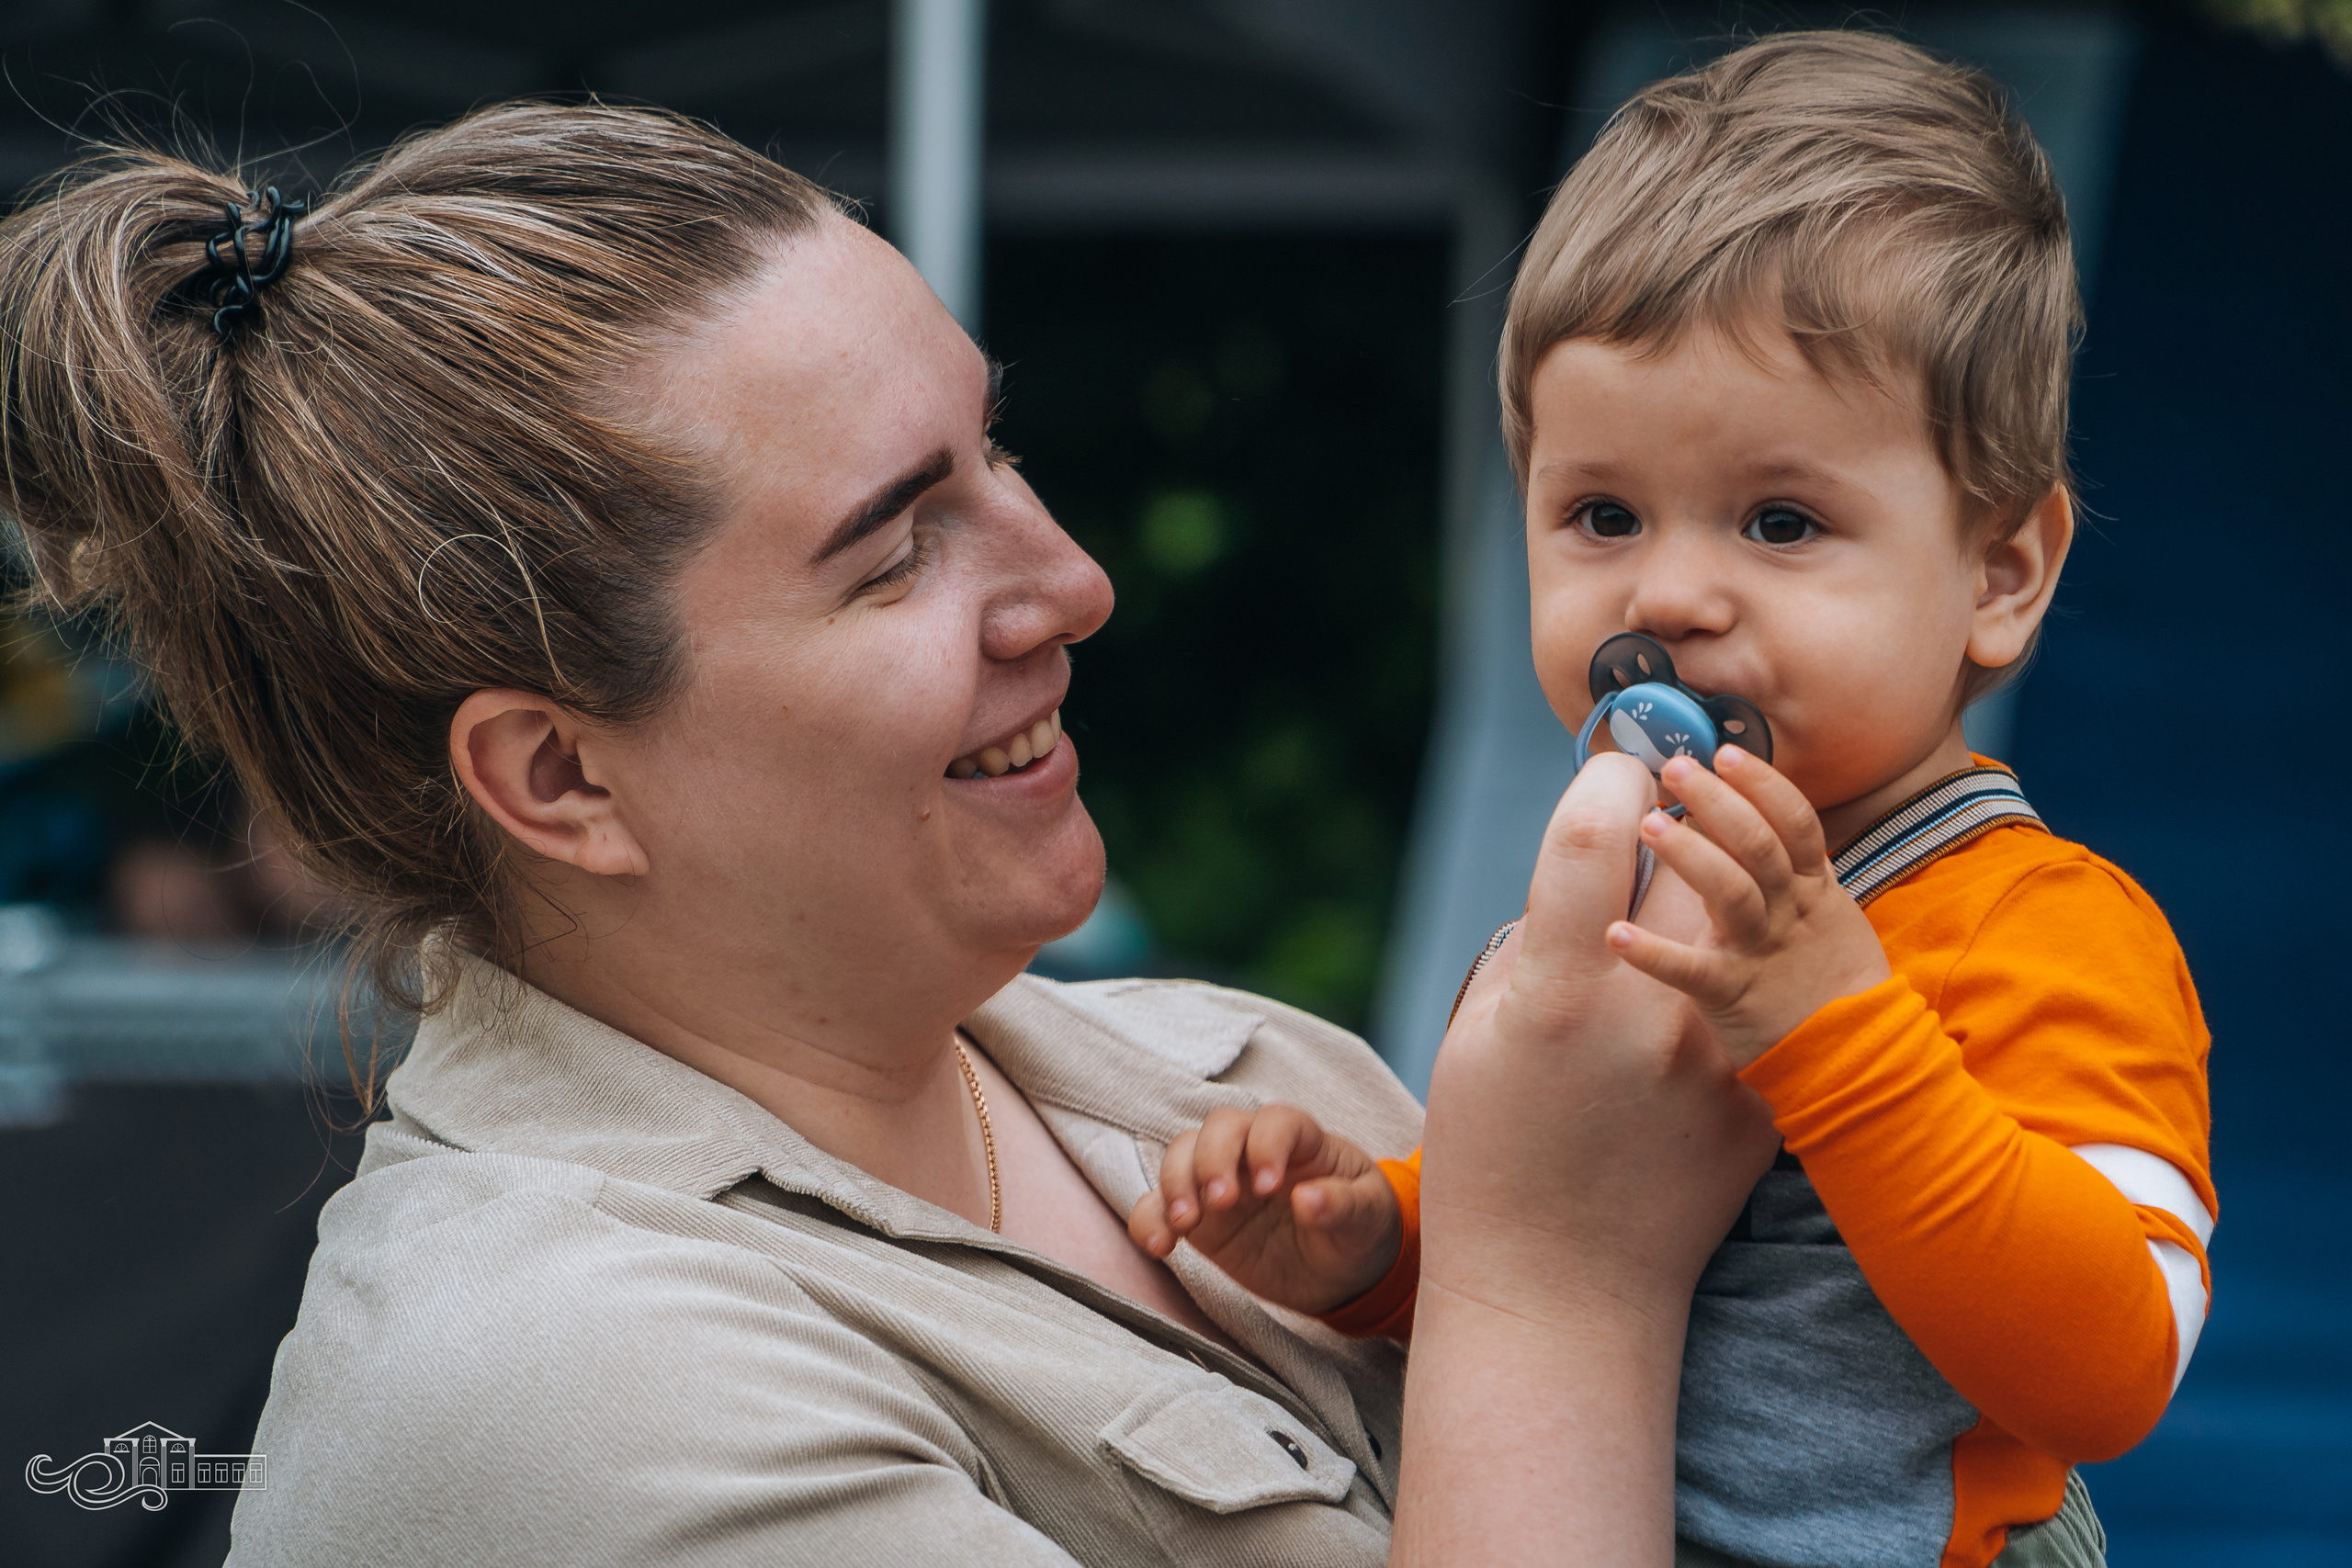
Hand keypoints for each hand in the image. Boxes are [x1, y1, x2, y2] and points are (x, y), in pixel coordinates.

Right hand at [1127, 1104, 1402, 1315]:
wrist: (1341, 1272)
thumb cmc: (1360, 1230)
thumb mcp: (1368, 1219)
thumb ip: (1344, 1206)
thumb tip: (1309, 1199)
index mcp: (1303, 1141)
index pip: (1276, 1121)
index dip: (1267, 1146)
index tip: (1270, 1187)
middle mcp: (1254, 1150)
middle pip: (1219, 1128)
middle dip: (1212, 1160)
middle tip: (1221, 1203)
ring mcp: (1221, 1181)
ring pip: (1180, 1155)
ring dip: (1175, 1184)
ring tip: (1186, 1225)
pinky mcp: (1198, 1218)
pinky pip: (1159, 1206)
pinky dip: (1149, 1219)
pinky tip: (1160, 1246)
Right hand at [1392, 753, 1778, 1566]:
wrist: (1563, 1289)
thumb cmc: (1492, 1156)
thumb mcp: (1479, 1037)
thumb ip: (1533, 945)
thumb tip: (1589, 876)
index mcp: (1556, 994)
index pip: (1593, 833)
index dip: (1607, 777)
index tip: (1612, 762)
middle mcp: (1645, 1015)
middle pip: (1683, 860)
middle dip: (1678, 803)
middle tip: (1675, 764)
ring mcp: (1715, 1059)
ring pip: (1741, 917)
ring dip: (1731, 855)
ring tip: (1721, 804)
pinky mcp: (1756, 1095)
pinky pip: (1758, 994)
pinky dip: (1747, 954)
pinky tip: (1741, 921)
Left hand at [1607, 745, 1892, 1067]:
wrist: (1858, 1058)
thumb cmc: (1827, 981)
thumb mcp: (1827, 916)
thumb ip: (1793, 871)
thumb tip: (1751, 819)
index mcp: (1812, 889)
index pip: (1794, 822)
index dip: (1762, 784)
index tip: (1726, 752)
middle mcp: (1789, 912)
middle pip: (1757, 845)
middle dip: (1717, 803)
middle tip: (1675, 768)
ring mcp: (1762, 951)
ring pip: (1730, 892)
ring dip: (1690, 856)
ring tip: (1649, 825)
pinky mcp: (1734, 995)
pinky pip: (1690, 971)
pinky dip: (1654, 954)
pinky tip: (1615, 934)